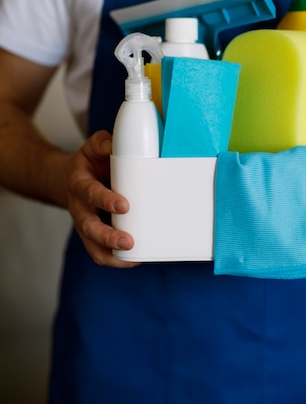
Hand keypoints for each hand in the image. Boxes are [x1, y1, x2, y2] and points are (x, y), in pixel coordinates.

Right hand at [66, 130, 137, 267]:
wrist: (74, 180)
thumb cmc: (91, 164)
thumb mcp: (93, 148)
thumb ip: (101, 143)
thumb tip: (112, 145)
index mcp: (80, 184)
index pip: (90, 193)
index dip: (105, 200)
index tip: (124, 205)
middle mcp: (80, 208)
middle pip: (89, 227)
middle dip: (108, 236)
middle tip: (128, 241)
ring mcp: (85, 225)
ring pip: (93, 246)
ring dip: (112, 254)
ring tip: (132, 257)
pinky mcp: (93, 237)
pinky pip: (99, 254)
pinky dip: (115, 260)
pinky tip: (133, 260)